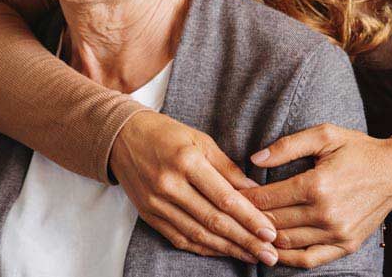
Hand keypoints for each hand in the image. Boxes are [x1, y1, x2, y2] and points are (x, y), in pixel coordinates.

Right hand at [109, 110, 279, 265]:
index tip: (270, 232)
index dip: (249, 218)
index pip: (224, 197)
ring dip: (228, 249)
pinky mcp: (149, 216)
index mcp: (186, 161)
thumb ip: (227, 168)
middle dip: (245, 240)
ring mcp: (157, 204)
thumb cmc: (167, 134)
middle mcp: (170, 186)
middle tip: (269, 254)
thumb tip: (254, 191)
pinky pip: (180, 238)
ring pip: (197, 234)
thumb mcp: (200, 140)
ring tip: (253, 256)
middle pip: (213, 220)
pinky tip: (224, 252)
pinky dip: (204, 248)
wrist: (121, 138)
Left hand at [240, 124, 391, 268]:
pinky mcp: (345, 245)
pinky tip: (273, 250)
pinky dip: (287, 258)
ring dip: (264, 238)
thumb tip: (254, 159)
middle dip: (249, 218)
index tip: (231, 195)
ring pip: (286, 242)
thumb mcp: (325, 135)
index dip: (245, 198)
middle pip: (273, 222)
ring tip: (247, 230)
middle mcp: (325, 213)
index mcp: (317, 184)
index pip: (268, 199)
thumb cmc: (358, 150)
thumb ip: (287, 146)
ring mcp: (336, 233)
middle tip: (232, 213)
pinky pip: (308, 259)